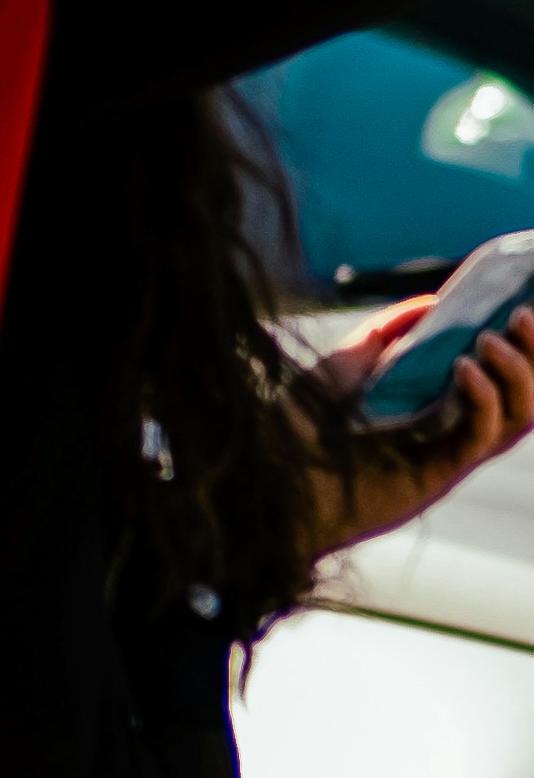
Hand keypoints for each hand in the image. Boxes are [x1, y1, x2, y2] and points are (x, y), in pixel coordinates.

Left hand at [310, 292, 533, 554]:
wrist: (270, 476)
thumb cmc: (302, 422)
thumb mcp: (345, 363)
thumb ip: (387, 334)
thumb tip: (433, 301)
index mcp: (439, 405)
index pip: (501, 375)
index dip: (523, 346)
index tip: (526, 305)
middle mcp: (453, 431)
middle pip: (522, 397)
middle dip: (532, 355)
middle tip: (527, 314)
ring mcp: (449, 454)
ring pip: (515, 420)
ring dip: (516, 375)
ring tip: (493, 339)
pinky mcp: (438, 475)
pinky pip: (477, 438)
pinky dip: (482, 400)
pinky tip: (464, 367)